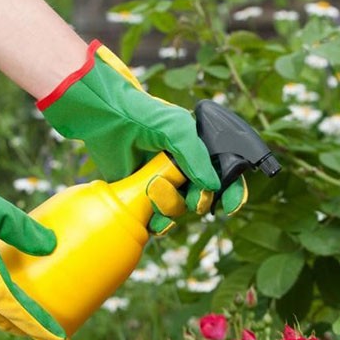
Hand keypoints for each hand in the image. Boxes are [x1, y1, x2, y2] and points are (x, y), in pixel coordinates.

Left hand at [37, 40, 246, 233]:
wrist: (107, 120)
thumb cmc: (145, 117)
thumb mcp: (177, 129)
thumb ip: (197, 156)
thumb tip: (212, 187)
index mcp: (198, 151)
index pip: (224, 176)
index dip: (231, 193)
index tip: (230, 206)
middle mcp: (184, 169)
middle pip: (202, 198)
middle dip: (198, 200)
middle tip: (192, 199)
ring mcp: (164, 183)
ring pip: (179, 209)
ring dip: (171, 207)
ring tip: (154, 189)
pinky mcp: (143, 196)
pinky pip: (157, 219)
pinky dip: (157, 222)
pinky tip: (151, 216)